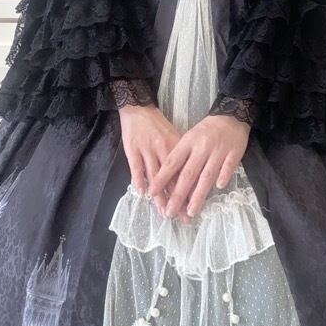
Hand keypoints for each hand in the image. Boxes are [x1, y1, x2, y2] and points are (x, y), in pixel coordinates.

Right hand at [118, 104, 190, 221]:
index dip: (189, 191)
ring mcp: (147, 149)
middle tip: (181, 217)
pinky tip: (142, 193)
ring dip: (159, 195)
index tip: (193, 207)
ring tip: (163, 211)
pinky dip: (139, 180)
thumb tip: (192, 175)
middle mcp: (163, 149)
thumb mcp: (174, 136)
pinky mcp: (132, 149)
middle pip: (172, 178)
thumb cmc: (158, 124)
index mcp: (177, 146)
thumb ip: (182, 155)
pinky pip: (136, 167)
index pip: (185, 172)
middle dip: (177, 199)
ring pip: (155, 176)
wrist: (139, 108)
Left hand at [148, 114, 249, 220]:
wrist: (230, 116)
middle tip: (170, 212)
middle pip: (188, 174)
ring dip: (198, 195)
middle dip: (178, 195)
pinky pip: (228, 167)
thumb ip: (181, 157)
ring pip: (207, 175)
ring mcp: (218, 151)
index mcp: (187, 142)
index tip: (152, 193)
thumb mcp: (189, 138)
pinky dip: (223, 177)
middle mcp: (201, 147)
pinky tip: (219, 188)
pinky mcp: (234, 153)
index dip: (162, 178)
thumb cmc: (206, 131)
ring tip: (191, 211)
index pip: (172, 162)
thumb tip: (168, 180)